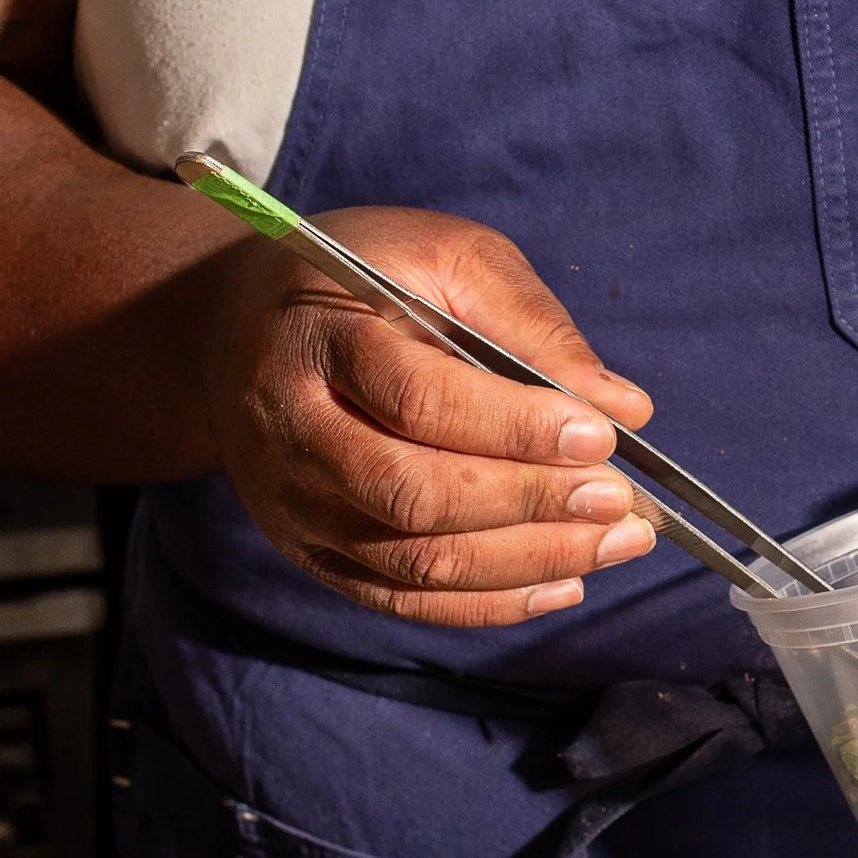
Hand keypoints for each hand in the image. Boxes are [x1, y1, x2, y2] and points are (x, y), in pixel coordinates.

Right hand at [201, 205, 658, 623]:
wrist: (234, 330)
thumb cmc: (364, 280)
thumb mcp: (444, 255)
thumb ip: (528, 322)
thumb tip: (623, 406)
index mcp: (322, 337)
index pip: (417, 398)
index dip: (514, 425)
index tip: (600, 435)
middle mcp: (294, 432)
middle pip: (414, 493)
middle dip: (530, 503)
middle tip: (620, 503)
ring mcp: (296, 503)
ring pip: (415, 561)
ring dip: (528, 561)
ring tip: (616, 543)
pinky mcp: (311, 551)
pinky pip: (404, 597)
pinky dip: (489, 603)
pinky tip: (562, 582)